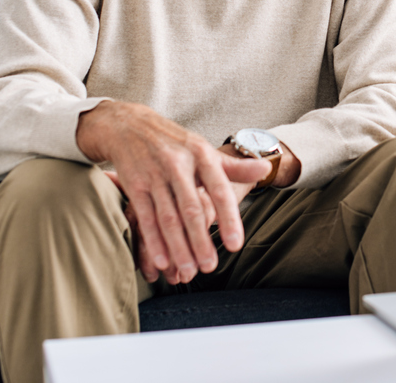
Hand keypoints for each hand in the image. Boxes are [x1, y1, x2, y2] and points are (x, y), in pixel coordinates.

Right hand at [77, 100, 271, 284]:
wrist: (129, 124)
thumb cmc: (175, 143)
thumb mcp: (205, 150)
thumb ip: (235, 166)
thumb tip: (266, 169)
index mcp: (201, 155)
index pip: (219, 189)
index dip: (229, 218)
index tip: (236, 245)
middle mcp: (178, 164)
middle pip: (192, 208)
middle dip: (200, 240)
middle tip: (210, 267)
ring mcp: (154, 175)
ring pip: (168, 217)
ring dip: (178, 246)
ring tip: (188, 270)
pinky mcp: (134, 185)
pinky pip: (145, 217)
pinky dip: (152, 240)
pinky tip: (161, 260)